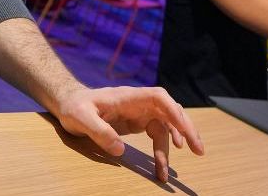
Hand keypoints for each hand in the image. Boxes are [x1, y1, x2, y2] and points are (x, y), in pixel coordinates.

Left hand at [53, 86, 204, 182]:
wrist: (69, 103)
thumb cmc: (74, 107)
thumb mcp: (80, 118)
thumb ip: (99, 131)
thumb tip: (120, 150)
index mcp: (128, 97)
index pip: (159, 97)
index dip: (174, 112)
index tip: (184, 130)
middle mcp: (139, 102)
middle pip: (171, 110)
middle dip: (186, 128)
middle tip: (198, 149)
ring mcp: (140, 111)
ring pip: (167, 124)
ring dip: (175, 143)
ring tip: (171, 170)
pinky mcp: (138, 122)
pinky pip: (158, 133)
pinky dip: (163, 147)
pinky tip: (164, 161)